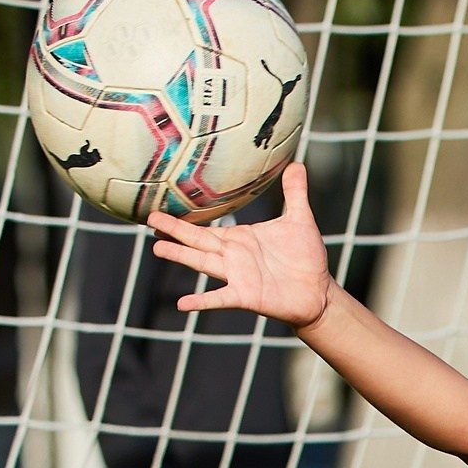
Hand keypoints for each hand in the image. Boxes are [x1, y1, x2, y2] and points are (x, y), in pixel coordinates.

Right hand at [146, 164, 334, 329]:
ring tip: (157, 249)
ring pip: (203, 263)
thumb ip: (294, 193)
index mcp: (239, 238)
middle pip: (196, 241)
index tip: (159, 209)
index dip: (182, 220)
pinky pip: (220, 298)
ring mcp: (237, 276)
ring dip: (181, 256)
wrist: (318, 292)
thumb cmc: (305, 258)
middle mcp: (232, 256)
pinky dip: (202, 301)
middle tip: (149, 220)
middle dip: (174, 230)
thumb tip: (296, 163)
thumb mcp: (299, 219)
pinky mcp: (246, 296)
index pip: (205, 228)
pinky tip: (183, 304)